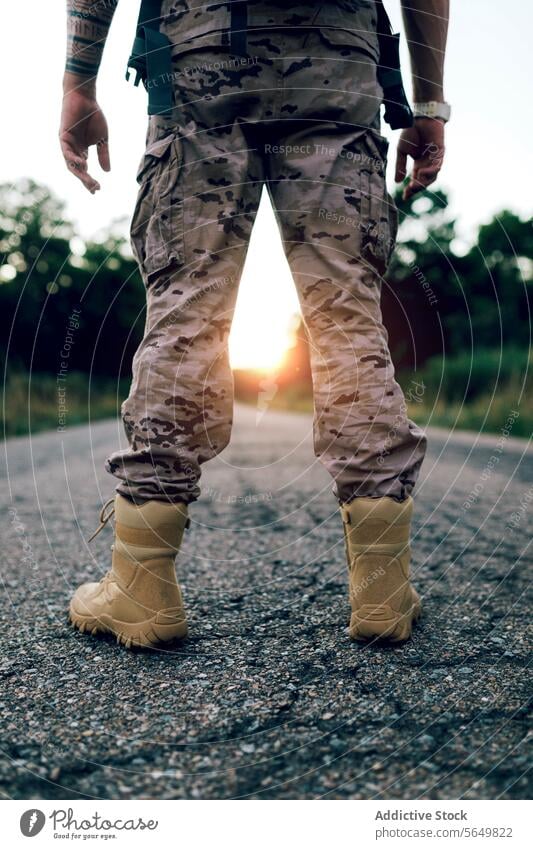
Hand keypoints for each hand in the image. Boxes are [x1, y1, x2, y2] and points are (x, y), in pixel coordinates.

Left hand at [59, 76, 109, 193]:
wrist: (85, 98)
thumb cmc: (93, 115)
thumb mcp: (102, 139)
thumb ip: (103, 154)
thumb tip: (107, 172)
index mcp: (82, 151)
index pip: (85, 170)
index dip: (89, 181)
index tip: (97, 190)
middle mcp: (73, 150)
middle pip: (77, 170)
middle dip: (86, 180)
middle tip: (95, 188)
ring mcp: (67, 144)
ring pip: (71, 163)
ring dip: (80, 173)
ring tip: (89, 180)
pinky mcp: (63, 136)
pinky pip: (66, 151)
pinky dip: (73, 158)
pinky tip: (83, 164)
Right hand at [395, 117, 444, 200]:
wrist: (419, 116)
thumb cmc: (410, 131)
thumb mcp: (401, 151)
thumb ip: (400, 166)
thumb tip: (397, 182)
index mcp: (419, 164)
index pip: (415, 181)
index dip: (410, 190)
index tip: (404, 197)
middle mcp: (427, 164)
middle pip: (424, 181)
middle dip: (416, 188)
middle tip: (408, 192)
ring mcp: (435, 159)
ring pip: (432, 176)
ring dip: (423, 182)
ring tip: (414, 185)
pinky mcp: (440, 152)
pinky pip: (437, 165)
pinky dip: (430, 171)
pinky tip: (421, 173)